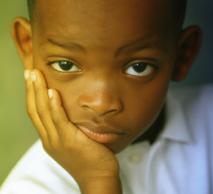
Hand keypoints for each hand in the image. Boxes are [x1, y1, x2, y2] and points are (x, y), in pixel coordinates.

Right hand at [24, 69, 121, 193]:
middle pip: (35, 110)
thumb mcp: (74, 142)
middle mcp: (49, 139)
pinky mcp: (69, 141)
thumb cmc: (91, 159)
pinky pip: (59, 120)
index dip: (32, 95)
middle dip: (31, 89)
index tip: (31, 79)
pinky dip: (53, 105)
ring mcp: (57, 141)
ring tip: (35, 75)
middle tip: (29, 71)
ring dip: (38, 92)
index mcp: (49, 139)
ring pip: (43, 113)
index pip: (36, 113)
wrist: (98, 177)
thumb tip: (73, 112)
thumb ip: (69, 128)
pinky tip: (51, 92)